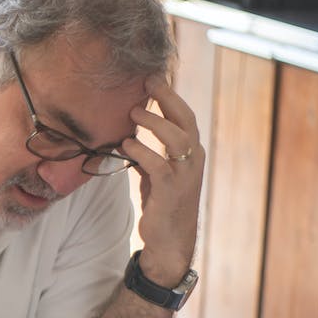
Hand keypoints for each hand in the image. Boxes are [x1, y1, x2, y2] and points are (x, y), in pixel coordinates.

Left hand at [121, 74, 204, 283]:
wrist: (170, 240)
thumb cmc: (163, 203)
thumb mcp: (157, 173)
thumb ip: (150, 153)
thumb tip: (128, 135)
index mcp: (190, 152)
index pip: (184, 116)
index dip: (170, 96)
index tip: (152, 78)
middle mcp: (193, 159)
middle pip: (186, 119)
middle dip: (167, 98)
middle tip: (146, 83)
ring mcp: (184, 175)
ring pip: (176, 138)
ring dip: (154, 123)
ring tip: (133, 113)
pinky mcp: (171, 191)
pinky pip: (158, 165)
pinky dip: (141, 152)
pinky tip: (125, 145)